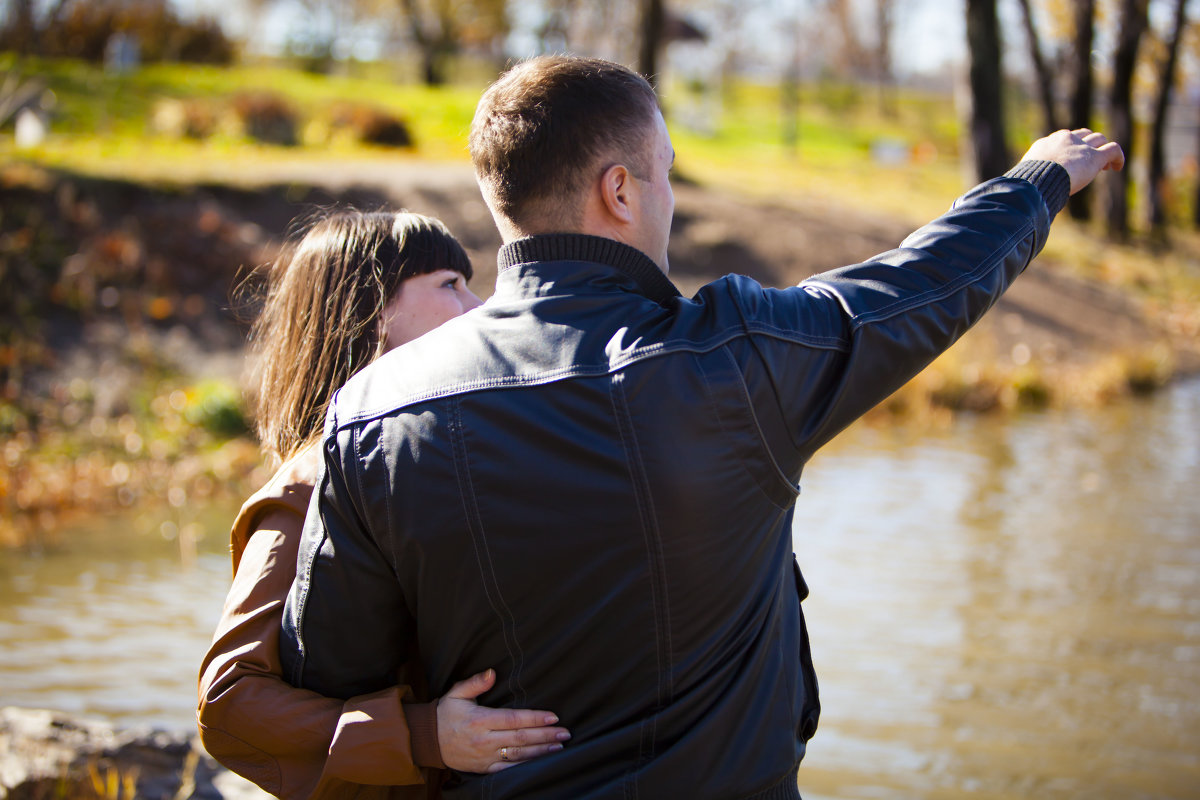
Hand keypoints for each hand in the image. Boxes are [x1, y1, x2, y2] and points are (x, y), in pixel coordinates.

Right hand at [436, 668, 570, 773]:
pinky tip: (541, 761)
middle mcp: (485, 740)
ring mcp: (485, 757)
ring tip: (559, 746)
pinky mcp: (485, 768)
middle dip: (545, 736)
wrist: (428, 741)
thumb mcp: (457, 693)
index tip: (553, 717)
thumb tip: (493, 672)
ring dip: (541, 751)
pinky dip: (526, 766)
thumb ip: (476, 682)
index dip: (535, 719)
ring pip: (519, 755)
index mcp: (480, 720)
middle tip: (565, 733)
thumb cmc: (446, 714)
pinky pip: (509, 769)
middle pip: (521, 738)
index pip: (514, 719)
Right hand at [1020, 128, 1124, 194]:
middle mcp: (1065, 139)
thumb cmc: (1026, 184)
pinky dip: (1117, 157)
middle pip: (1083, 134)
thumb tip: (1026, 193)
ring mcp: (1081, 146)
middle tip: (1088, 163)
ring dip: (1102, 150)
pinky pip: (1113, 150)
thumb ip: (1031, 177)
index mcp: (1047, 143)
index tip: (1070, 161)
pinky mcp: (1095, 157)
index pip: (1064, 138)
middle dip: (1088, 145)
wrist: (1037, 180)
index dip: (1071, 148)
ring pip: (1099, 139)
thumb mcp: (1025, 176)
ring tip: (1104, 166)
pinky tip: (1117, 167)